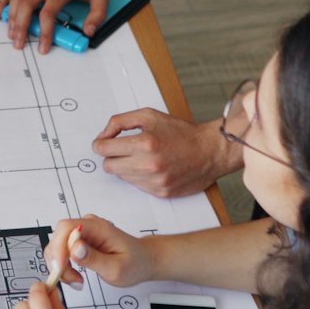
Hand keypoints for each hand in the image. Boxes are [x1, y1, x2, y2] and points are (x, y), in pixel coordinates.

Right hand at [0, 0, 109, 53]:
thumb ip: (97, 15)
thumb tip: (89, 32)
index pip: (48, 14)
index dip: (44, 33)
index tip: (42, 47)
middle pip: (26, 6)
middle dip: (20, 27)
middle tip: (19, 43)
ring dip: (11, 17)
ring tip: (11, 33)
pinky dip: (2, 1)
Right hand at [45, 215, 157, 287]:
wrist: (143, 261)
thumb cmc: (134, 264)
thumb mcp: (116, 268)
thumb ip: (94, 259)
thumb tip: (74, 248)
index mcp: (98, 227)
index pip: (67, 228)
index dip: (58, 247)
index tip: (61, 269)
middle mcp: (87, 225)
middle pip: (58, 237)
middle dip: (58, 261)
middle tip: (73, 281)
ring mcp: (82, 232)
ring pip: (57, 245)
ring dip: (60, 266)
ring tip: (76, 281)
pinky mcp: (79, 240)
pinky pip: (62, 251)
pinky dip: (63, 266)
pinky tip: (75, 277)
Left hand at [93, 109, 240, 197]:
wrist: (210, 151)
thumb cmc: (180, 132)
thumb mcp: (149, 115)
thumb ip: (120, 122)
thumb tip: (102, 136)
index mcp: (144, 143)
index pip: (104, 149)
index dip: (99, 145)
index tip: (102, 143)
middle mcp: (148, 165)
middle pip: (109, 166)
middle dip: (112, 156)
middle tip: (122, 150)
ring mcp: (155, 182)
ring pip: (122, 177)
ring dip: (126, 167)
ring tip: (143, 157)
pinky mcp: (161, 193)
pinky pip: (137, 186)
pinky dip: (140, 177)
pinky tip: (152, 167)